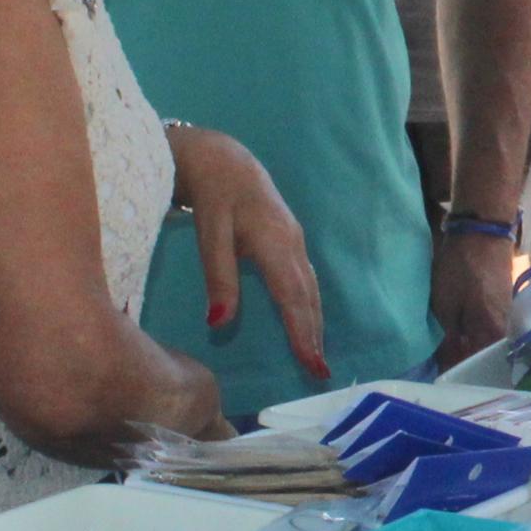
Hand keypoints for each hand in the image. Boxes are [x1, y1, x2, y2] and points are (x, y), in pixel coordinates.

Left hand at [171, 126, 328, 384]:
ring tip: (316, 353)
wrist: (223, 158)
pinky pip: (306, 278)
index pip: (294, 297)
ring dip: (315, 321)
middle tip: (321, 372)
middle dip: (315, 334)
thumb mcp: (210, 235)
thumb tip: (219, 324)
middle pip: (308, 296)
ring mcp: (295, 240)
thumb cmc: (213, 196)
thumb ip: (218, 279)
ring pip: (310, 287)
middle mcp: (293, 244)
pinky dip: (309, 304)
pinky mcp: (290, 239)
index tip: (312, 363)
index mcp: (276, 243)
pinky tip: (305, 319)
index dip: (304, 333)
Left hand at [432, 226, 516, 365]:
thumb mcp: (446, 306)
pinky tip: (462, 332)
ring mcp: (507, 315)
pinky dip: (476, 333)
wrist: (482, 230)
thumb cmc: (460, 268)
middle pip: (486, 356)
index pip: (478, 367)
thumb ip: (451, 339)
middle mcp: (506, 330)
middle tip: (444, 368)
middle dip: (467, 364)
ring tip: (451, 352)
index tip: (443, 380)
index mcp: (493, 334)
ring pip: (488, 342)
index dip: (460, 374)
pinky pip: (490, 328)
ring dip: (471, 347)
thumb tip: (451, 365)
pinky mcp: (504, 302)